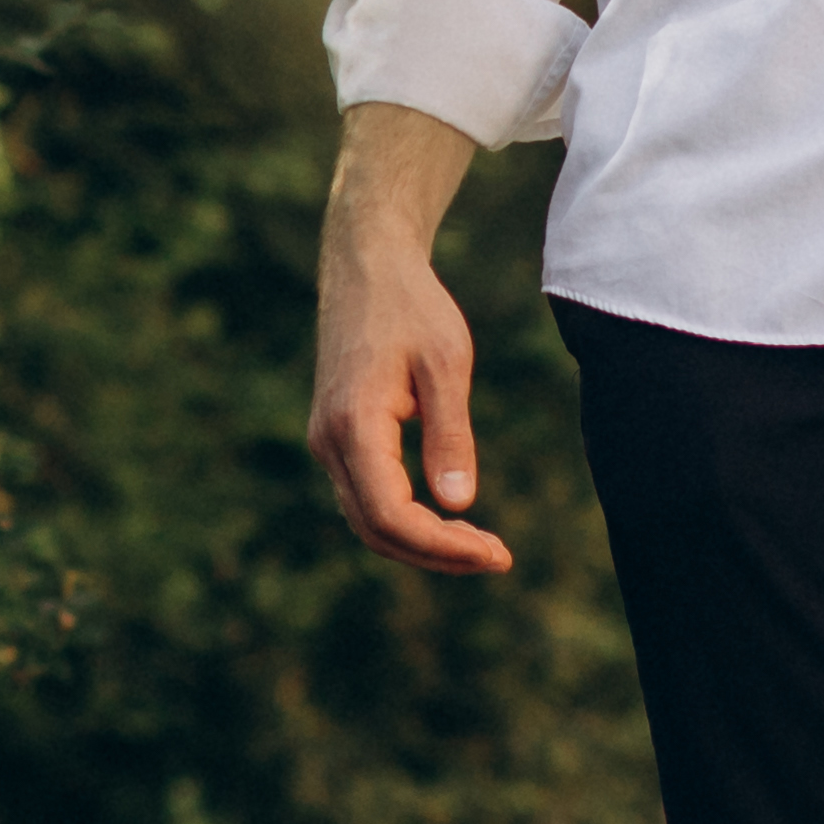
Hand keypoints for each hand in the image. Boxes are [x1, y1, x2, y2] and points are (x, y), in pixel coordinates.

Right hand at [308, 101, 514, 575]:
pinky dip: (405, 521)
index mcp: (353, 424)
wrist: (366, 266)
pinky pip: (366, 497)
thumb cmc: (411, 306)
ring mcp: (326, 442)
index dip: (443, 546)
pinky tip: (447, 519)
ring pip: (366, 520)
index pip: (392, 515)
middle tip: (497, 557)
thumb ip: (450, 435)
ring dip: (421, 544)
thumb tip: (459, 505)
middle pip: (376, 529)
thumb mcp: (445, 364)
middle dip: (436, 554)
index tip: (497, 552)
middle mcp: (328, 441)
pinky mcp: (335, 437)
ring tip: (479, 546)